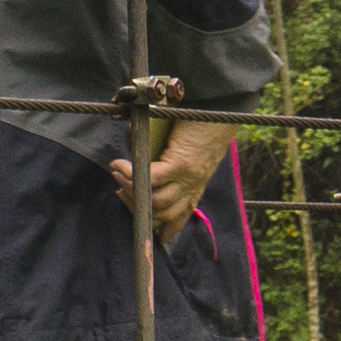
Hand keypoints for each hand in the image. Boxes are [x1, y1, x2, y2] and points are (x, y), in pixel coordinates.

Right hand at [131, 114, 241, 236]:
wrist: (221, 108)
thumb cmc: (205, 124)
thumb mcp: (190, 150)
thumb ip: (170, 159)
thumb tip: (139, 157)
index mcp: (196, 185)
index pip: (180, 216)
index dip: (164, 229)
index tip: (148, 231)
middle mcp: (192, 185)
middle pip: (161, 213)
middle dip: (136, 206)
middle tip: (120, 189)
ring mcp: (187, 177)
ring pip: (155, 201)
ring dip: (131, 191)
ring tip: (118, 175)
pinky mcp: (180, 163)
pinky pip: (150, 177)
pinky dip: (131, 173)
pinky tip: (119, 165)